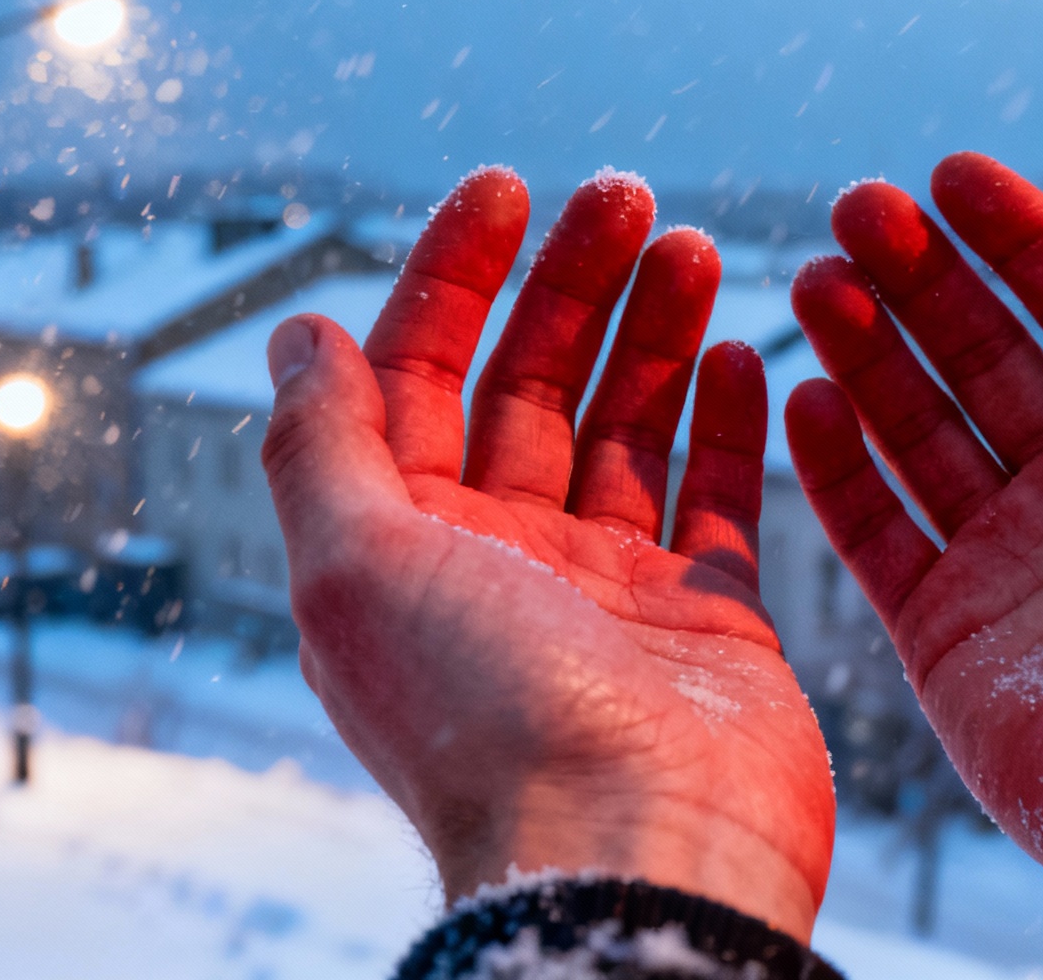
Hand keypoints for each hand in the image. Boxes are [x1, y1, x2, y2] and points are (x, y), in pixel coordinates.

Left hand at [261, 168, 834, 937]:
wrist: (634, 855)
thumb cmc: (485, 721)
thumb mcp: (353, 568)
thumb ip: (320, 446)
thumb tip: (299, 334)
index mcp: (410, 546)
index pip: (421, 376)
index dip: (454, 275)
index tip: (507, 187)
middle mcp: (504, 561)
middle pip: (534, 387)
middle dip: (572, 285)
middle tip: (628, 198)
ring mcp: (611, 590)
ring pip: (629, 428)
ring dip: (655, 333)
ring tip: (691, 247)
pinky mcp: (709, 620)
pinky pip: (718, 498)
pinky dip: (729, 423)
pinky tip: (743, 349)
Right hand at [785, 153, 1042, 977]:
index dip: (1016, 238)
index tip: (947, 175)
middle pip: (984, 360)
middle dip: (921, 281)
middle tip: (855, 212)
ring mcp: (1013, 562)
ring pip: (919, 432)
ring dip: (865, 353)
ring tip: (812, 281)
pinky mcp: (948, 635)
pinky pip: (876, 533)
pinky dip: (836, 468)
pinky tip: (799, 393)